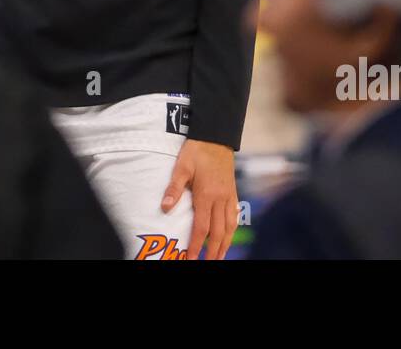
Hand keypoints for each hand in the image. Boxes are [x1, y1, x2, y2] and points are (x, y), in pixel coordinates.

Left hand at [162, 139, 237, 259]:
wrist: (217, 135)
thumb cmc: (198, 150)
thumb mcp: (182, 166)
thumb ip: (174, 188)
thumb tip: (165, 207)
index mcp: (206, 195)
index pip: (201, 227)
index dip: (197, 245)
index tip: (191, 258)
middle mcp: (220, 198)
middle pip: (219, 232)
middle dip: (213, 251)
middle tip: (208, 263)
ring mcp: (229, 195)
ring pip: (230, 226)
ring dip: (225, 244)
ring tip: (220, 256)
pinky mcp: (233, 191)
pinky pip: (234, 215)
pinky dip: (232, 229)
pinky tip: (228, 235)